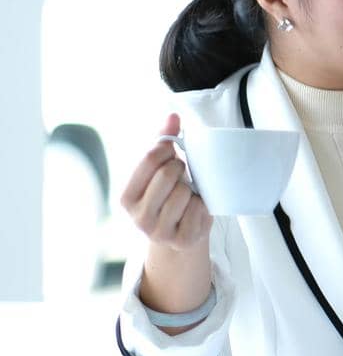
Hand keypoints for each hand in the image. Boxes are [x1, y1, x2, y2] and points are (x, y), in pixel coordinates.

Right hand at [121, 114, 211, 252]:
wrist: (181, 234)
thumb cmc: (169, 194)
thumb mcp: (160, 169)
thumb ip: (164, 141)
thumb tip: (173, 115)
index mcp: (126, 197)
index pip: (149, 159)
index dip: (166, 149)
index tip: (171, 151)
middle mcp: (138, 217)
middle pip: (168, 174)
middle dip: (180, 168)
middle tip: (182, 174)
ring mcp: (159, 231)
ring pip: (184, 192)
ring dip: (192, 189)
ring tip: (188, 194)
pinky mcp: (182, 240)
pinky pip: (200, 209)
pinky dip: (202, 205)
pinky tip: (195, 209)